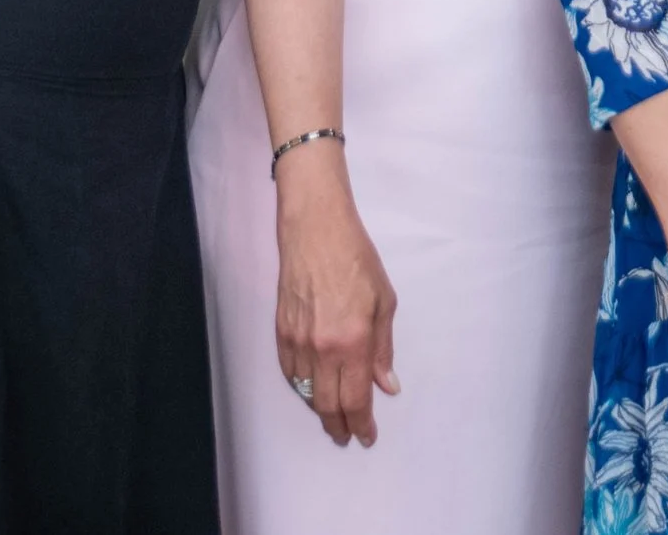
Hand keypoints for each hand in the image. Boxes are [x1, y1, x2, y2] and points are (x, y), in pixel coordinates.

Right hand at [275, 165, 399, 447]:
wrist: (315, 230)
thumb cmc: (356, 259)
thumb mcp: (384, 301)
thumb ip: (383, 348)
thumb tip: (386, 385)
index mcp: (353, 341)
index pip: (355, 398)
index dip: (361, 423)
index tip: (366, 436)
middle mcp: (322, 347)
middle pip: (327, 404)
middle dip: (339, 425)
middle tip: (348, 435)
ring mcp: (298, 341)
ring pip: (306, 392)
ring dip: (320, 410)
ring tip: (333, 418)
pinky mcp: (281, 331)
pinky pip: (290, 373)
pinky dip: (302, 387)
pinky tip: (312, 389)